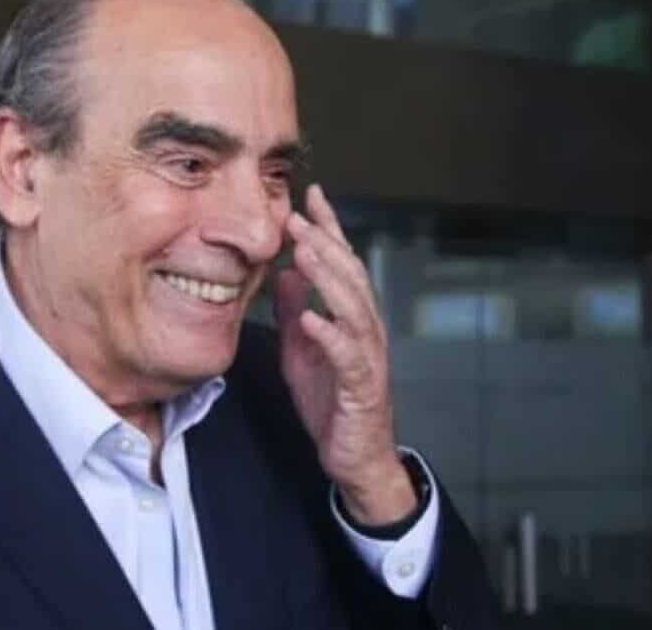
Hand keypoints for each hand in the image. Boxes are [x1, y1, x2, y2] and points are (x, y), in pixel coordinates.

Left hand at [273, 185, 415, 525]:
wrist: (356, 457)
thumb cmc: (332, 402)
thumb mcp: (303, 350)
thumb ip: (295, 312)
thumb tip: (284, 273)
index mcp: (351, 317)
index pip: (343, 263)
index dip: (329, 228)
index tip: (310, 194)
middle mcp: (366, 329)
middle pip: (350, 276)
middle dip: (326, 243)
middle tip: (299, 214)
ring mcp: (366, 357)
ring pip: (353, 308)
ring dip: (330, 278)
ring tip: (306, 253)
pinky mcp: (361, 386)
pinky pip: (347, 356)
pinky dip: (330, 334)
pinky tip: (312, 316)